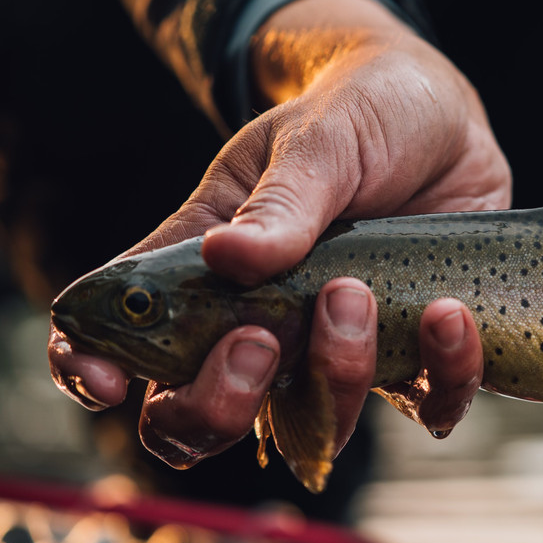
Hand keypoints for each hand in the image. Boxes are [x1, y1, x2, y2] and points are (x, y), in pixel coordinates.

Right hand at [49, 0, 506, 465]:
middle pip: (203, 420)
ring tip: (358, 293)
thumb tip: (227, 258)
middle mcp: (265, 326)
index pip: (121, 342)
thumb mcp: (314, 142)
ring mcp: (341, 348)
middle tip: (262, 338)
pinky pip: (430, 403)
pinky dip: (443, 374)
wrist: (443, 117)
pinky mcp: (416, 352)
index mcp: (206, 271)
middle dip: (219, 404)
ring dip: (334, 378)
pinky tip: (447, 314)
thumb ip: (279, 204)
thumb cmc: (357, 118)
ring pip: (316, 425)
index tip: (107, 382)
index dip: (94, 373)